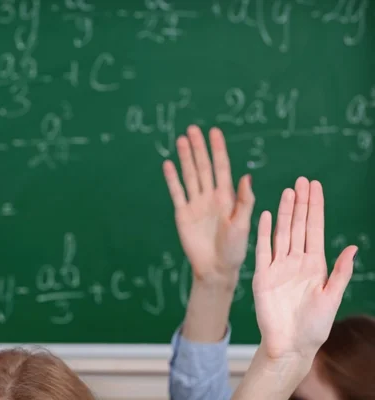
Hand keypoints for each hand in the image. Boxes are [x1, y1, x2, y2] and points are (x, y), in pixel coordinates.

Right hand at [163, 126, 253, 285]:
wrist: (215, 269)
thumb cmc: (234, 250)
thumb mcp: (243, 225)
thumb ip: (244, 201)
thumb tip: (246, 175)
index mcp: (227, 197)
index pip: (221, 168)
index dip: (218, 150)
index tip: (214, 132)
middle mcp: (210, 196)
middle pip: (203, 167)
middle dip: (199, 148)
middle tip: (192, 129)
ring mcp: (196, 204)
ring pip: (190, 175)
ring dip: (186, 158)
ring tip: (181, 140)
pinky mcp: (183, 214)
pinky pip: (177, 192)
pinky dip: (172, 179)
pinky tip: (168, 164)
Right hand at [253, 178, 356, 360]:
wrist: (290, 344)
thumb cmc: (314, 326)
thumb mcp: (332, 298)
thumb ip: (339, 273)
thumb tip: (351, 248)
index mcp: (315, 265)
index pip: (314, 229)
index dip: (315, 208)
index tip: (315, 188)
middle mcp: (296, 261)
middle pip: (298, 225)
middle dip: (300, 203)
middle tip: (302, 180)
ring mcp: (278, 266)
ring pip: (282, 232)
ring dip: (284, 212)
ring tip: (288, 191)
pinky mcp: (262, 275)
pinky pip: (262, 249)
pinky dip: (264, 232)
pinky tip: (266, 216)